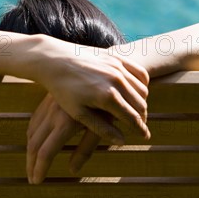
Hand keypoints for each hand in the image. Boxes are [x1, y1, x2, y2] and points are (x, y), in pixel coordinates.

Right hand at [27, 93, 101, 183]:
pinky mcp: (50, 98)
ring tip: (32, 163)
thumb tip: (73, 170)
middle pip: (34, 143)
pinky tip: (35, 140)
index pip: (46, 152)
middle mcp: (54, 114)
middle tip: (31, 178)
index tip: (37, 181)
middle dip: (31, 163)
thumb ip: (87, 148)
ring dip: (30, 149)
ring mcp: (50, 105)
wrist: (100, 70)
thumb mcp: (101, 126)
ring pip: (32, 130)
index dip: (40, 169)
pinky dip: (32, 133)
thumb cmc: (107, 102)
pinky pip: (35, 119)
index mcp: (66, 123)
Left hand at [28, 39, 150, 183]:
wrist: (53, 59)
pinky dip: (142, 82)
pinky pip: (138, 71)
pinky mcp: (116, 56)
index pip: (132, 117)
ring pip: (142, 88)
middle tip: (140, 125)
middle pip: (140, 104)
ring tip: (137, 109)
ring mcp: (117, 66)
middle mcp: (117, 80)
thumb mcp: (79, 113)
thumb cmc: (63, 89)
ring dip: (142, 101)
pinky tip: (137, 90)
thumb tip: (122, 141)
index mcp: (108, 97)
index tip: (145, 136)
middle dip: (142, 117)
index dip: (140, 129)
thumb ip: (102, 128)